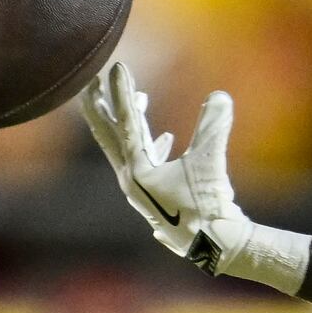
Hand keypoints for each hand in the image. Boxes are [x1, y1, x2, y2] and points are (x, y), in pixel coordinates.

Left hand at [81, 62, 253, 274]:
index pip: (126, 123)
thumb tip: (219, 96)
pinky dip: (152, 144)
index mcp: (137, 170)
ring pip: (127, 147)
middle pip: (108, 134)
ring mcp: (141, 188)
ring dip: (129, 121)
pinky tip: (165, 138)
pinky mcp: (156, 194)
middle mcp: (131, 178)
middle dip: (101, 105)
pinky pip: (145, 161)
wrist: (214, 245)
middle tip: (92, 79)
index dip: (122, 92)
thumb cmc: (207, 208)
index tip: (116, 67)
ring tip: (139, 99)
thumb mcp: (210, 164)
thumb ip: (213, 127)